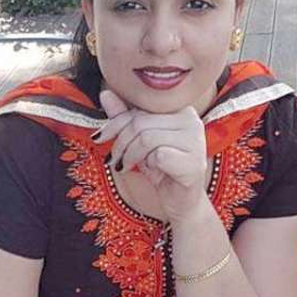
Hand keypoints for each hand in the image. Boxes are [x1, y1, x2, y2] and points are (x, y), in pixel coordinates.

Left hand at [94, 90, 207, 221]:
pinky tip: (153, 173)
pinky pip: (159, 156)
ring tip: (127, 166)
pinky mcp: (194, 162)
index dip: (115, 123)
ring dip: (130, 156)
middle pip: (141, 123)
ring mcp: (196, 141)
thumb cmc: (161, 170)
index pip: (140, 109)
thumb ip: (125, 118)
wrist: (181, 202)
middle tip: (115, 160)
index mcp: (180, 110)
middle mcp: (191, 120)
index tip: (100, 138)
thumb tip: (105, 94)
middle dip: (120, 143)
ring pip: (147, 138)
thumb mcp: (139, 142)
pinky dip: (149, 165)